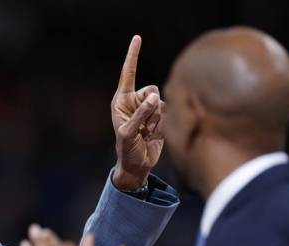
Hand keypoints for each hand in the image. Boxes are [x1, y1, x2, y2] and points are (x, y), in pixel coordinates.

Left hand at [111, 35, 164, 189]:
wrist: (137, 164)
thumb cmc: (127, 149)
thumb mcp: (128, 133)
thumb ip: (141, 114)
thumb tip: (154, 97)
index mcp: (121, 101)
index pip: (129, 74)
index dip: (133, 56)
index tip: (137, 38)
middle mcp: (135, 101)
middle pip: (152, 90)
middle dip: (151, 108)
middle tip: (142, 126)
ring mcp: (147, 109)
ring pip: (161, 102)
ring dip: (156, 119)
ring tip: (145, 132)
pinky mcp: (159, 117)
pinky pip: (167, 113)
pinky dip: (161, 125)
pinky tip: (152, 135)